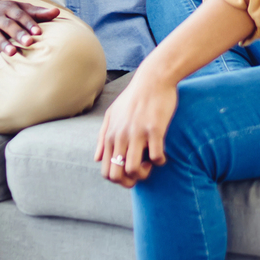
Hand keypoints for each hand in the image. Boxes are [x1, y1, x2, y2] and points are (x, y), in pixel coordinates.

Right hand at [0, 0, 58, 62]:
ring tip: (12, 53)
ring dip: (3, 44)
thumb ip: (38, 12)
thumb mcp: (19, 7)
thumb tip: (57, 12)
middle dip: (18, 34)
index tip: (39, 32)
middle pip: (8, 25)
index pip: (20, 15)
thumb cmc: (3, 10)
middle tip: (29, 42)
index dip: (29, 23)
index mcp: (8, 9)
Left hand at [95, 69, 178, 186]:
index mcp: (110, 136)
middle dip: (130, 182)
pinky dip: (160, 161)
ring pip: (134, 170)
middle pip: (117, 175)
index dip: (119, 180)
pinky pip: (156, 157)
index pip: (106, 172)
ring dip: (145, 173)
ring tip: (150, 162)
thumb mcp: (112, 114)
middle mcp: (120, 137)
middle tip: (141, 171)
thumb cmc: (134, 97)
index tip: (129, 171)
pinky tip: (162, 153)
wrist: (153, 78)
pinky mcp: (154, 130)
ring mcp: (137, 134)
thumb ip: (102, 136)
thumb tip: (96, 159)